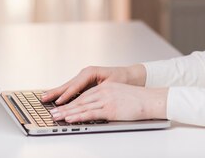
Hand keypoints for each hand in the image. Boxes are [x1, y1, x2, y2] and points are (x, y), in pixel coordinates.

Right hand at [41, 64, 145, 104]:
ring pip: (68, 86)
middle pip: (68, 84)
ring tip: (44, 98)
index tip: (59, 101)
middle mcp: (85, 72)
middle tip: (44, 99)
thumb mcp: (112, 86)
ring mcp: (84, 76)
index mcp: (91, 72)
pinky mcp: (84, 82)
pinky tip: (54, 97)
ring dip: (56, 93)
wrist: (131, 75)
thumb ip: (99, 92)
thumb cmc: (123, 80)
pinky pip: (71, 88)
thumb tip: (89, 100)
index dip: (67, 94)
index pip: (76, 85)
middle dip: (56, 92)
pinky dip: (62, 93)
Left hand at [49, 81, 167, 121]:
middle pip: (80, 100)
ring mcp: (107, 100)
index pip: (84, 95)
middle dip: (65, 107)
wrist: (151, 100)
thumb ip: (108, 99)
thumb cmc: (138, 100)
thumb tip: (98, 108)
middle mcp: (104, 91)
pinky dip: (79, 116)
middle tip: (53, 112)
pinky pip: (91, 113)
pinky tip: (71, 118)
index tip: (60, 106)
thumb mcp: (120, 95)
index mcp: (106, 87)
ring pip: (82, 106)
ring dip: (67, 112)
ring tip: (56, 117)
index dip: (70, 101)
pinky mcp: (111, 109)